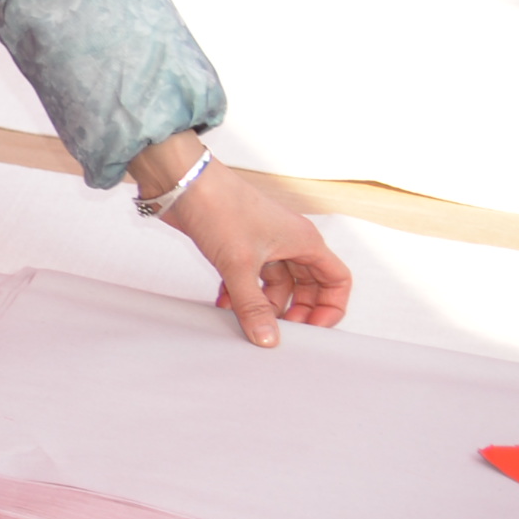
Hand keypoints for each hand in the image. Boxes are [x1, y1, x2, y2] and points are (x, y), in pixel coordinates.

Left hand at [139, 146, 351, 343]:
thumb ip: (252, 305)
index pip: (337, 280)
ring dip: (263, 304)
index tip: (313, 330)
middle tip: (279, 332)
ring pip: (276, 284)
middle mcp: (289, 240)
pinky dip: (242, 293)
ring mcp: (263, 242)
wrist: (180, 180)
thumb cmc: (218, 206)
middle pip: (307, 286)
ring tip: (247, 321)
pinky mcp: (238, 244)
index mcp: (304, 240)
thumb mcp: (239, 264)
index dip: (330, 308)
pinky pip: (250, 277)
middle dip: (295, 311)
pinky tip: (225, 305)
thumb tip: (267, 338)